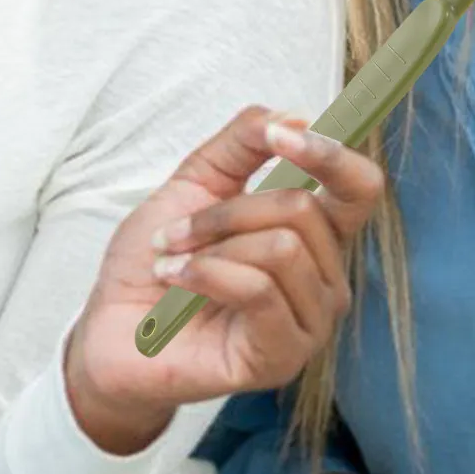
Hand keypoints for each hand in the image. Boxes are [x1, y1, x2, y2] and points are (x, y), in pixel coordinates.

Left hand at [62, 106, 384, 453]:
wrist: (115, 326)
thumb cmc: (160, 254)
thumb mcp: (198, 179)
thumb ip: (245, 140)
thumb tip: (298, 116)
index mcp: (313, 232)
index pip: (360, 187)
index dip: (330, 154)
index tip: (280, 136)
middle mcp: (324, 277)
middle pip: (303, 209)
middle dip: (228, 209)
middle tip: (178, 231)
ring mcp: (309, 322)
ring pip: (282, 248)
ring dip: (211, 245)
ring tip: (174, 262)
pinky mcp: (282, 356)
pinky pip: (260, 290)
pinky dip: (207, 273)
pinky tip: (178, 283)